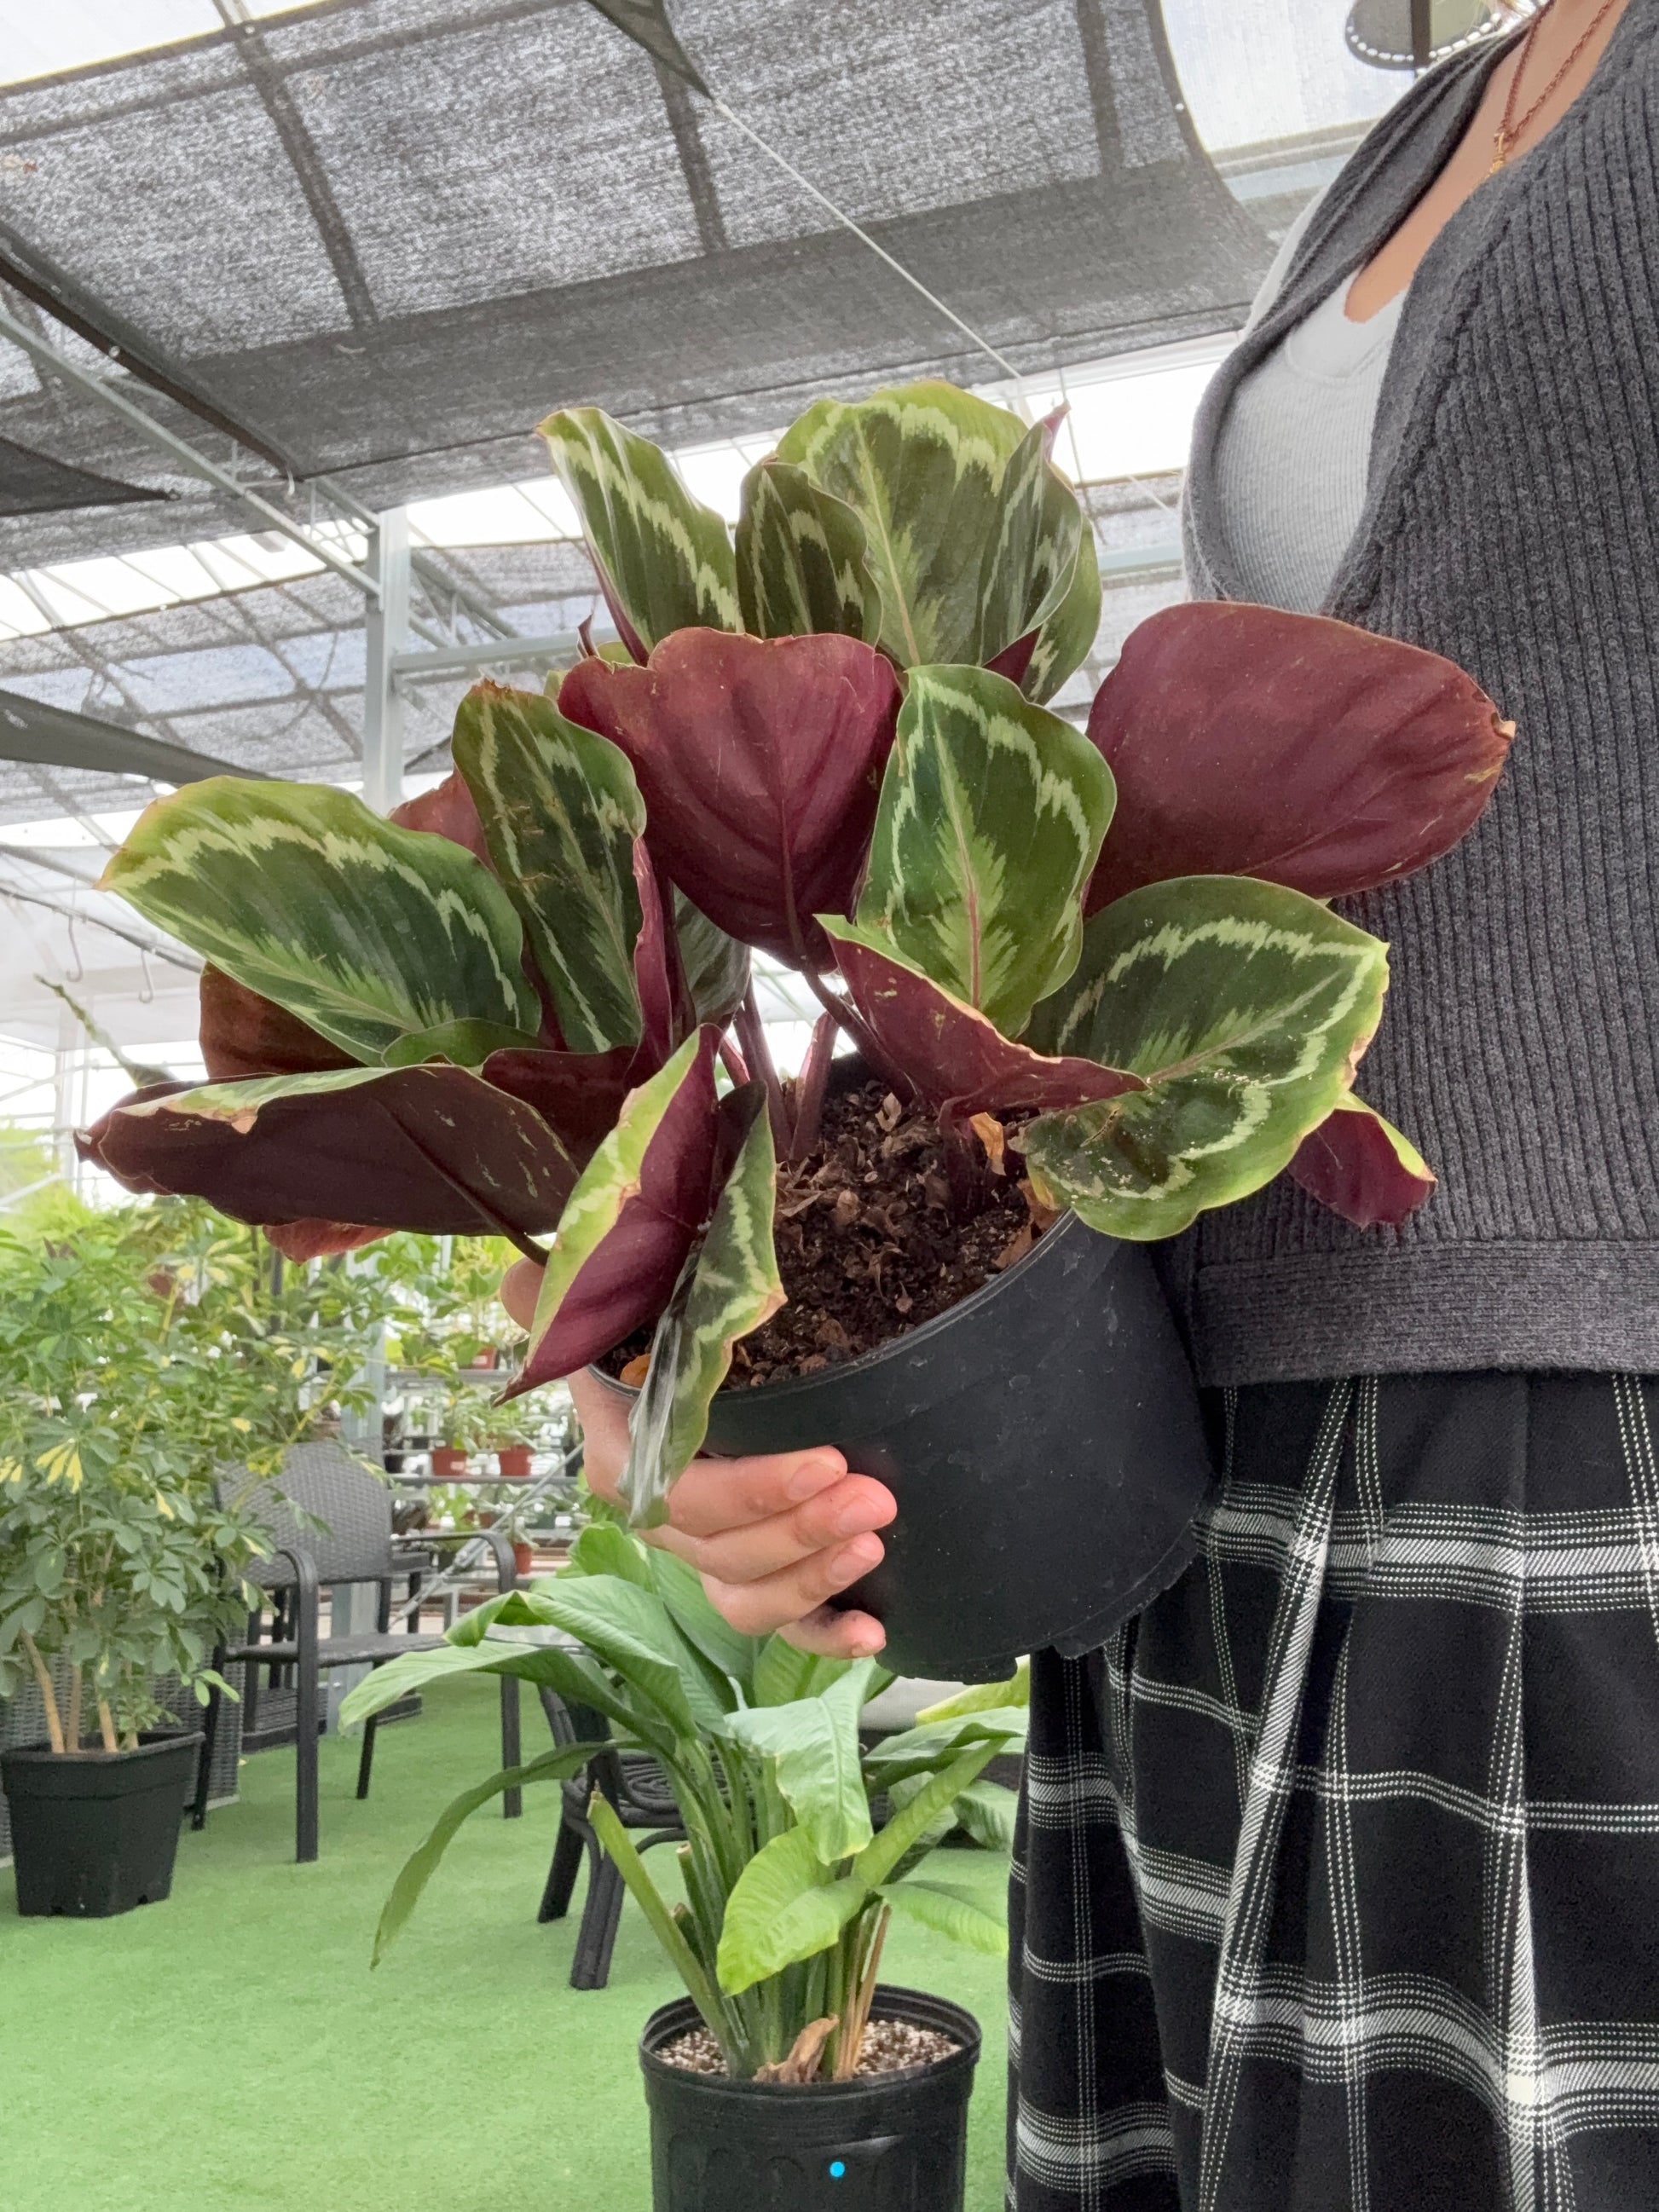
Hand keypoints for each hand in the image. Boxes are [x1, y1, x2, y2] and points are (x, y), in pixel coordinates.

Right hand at [501, 1258, 893, 1657]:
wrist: (686, 1345)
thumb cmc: (658, 1317)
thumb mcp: (621, 1295)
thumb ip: (572, 1293)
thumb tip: (516, 1278)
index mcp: (626, 1456)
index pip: (682, 1494)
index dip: (752, 1492)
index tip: (826, 1461)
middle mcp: (659, 1514)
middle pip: (722, 1552)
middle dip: (801, 1532)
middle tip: (873, 1497)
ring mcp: (703, 1550)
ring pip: (744, 1595)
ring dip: (812, 1579)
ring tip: (871, 1543)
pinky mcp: (748, 1569)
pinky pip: (777, 1619)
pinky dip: (822, 1632)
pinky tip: (870, 1635)